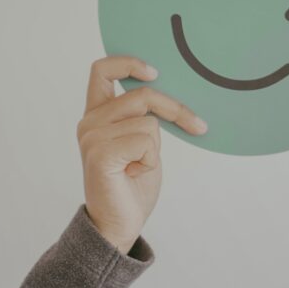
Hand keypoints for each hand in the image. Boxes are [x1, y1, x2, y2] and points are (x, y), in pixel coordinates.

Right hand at [76, 56, 206, 253]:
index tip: (155, 73)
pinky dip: (150, 160)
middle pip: (143, 95)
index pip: (102, 70)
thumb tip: (171, 93)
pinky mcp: (101, 153)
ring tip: (139, 167)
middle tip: (198, 126)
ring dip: (156, 148)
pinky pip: (146, 141)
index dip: (129, 63)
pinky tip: (135, 174)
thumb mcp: (143, 142)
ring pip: (149, 121)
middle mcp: (90, 122)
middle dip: (176, 111)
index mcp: (97, 115)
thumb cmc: (133, 185)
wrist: (119, 224)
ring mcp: (92, 137)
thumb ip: (145, 117)